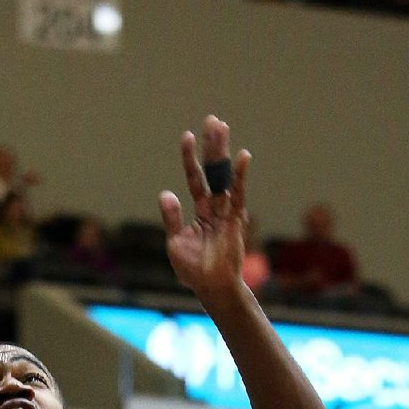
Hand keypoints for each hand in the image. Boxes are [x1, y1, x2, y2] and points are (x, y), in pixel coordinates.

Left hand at [159, 115, 250, 301]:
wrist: (210, 288)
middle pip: (212, 171)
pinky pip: (238, 194)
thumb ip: (172, 218)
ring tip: (221, 127)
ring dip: (223, 152)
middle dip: (212, 146)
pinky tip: (242, 157)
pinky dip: (240, 176)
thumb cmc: (193, 270)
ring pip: (224, 176)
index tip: (187, 136)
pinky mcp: (236, 220)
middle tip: (213, 120)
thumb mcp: (175, 243)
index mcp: (199, 211)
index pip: (194, 178)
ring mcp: (226, 212)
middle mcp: (214, 207)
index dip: (190, 158)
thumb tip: (166, 193)